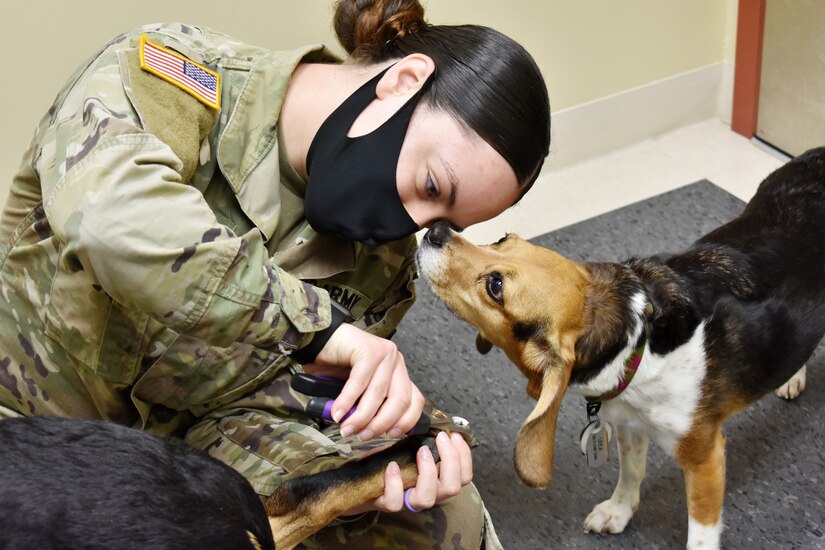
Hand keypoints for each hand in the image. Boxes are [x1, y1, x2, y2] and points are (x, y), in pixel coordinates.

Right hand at [304, 323, 424, 440]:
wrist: (318, 342)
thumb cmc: (337, 368)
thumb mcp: (360, 393)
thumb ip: (370, 407)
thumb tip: (369, 432)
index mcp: (398, 373)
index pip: (415, 400)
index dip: (406, 421)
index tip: (390, 436)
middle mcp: (396, 362)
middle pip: (400, 400)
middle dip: (381, 423)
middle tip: (363, 436)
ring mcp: (384, 353)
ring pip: (379, 393)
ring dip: (361, 416)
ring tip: (347, 428)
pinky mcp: (368, 348)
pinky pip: (360, 382)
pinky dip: (348, 401)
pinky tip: (338, 413)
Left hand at [341, 431, 472, 515]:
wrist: (364, 479)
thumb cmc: (394, 459)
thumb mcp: (413, 447)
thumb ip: (428, 440)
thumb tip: (441, 422)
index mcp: (439, 481)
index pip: (464, 476)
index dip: (464, 456)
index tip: (454, 434)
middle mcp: (428, 494)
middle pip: (452, 488)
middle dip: (450, 460)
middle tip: (440, 438)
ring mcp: (408, 502)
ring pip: (427, 499)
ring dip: (427, 472)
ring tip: (421, 450)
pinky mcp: (388, 504)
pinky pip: (396, 502)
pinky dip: (395, 483)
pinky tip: (391, 466)